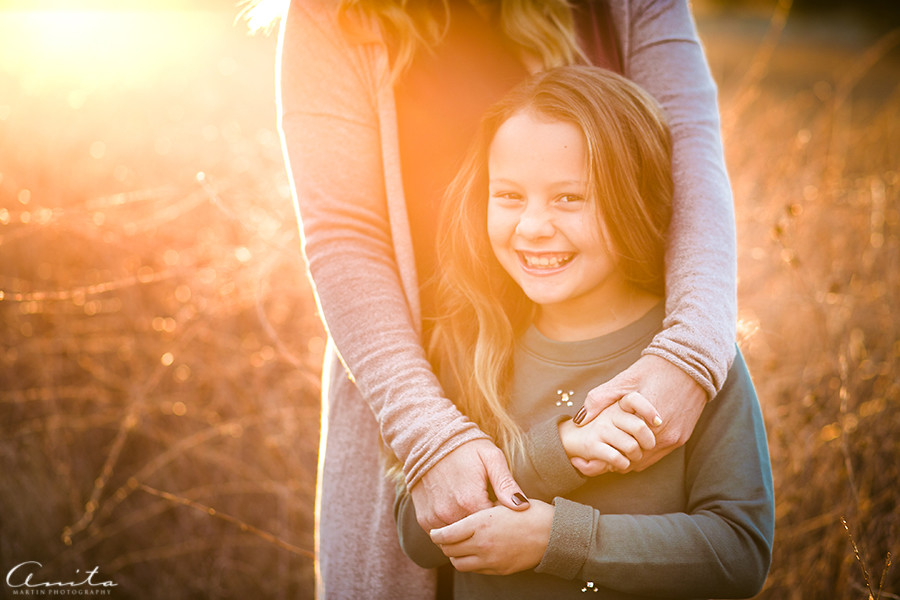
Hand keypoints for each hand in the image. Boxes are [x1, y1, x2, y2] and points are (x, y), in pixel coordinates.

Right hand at [410, 438, 528, 530]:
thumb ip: (507, 484)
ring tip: (471, 510)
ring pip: (458, 538)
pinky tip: (456, 512)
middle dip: (484, 527)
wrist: (429, 439)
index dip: (500, 518)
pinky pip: (442, 534)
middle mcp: (450, 514)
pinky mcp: (423, 520)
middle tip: (487, 507)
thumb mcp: (491, 458)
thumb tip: (523, 506)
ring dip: (466, 530)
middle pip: (476, 535)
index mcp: (470, 501)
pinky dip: (450, 529)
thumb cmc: (466, 447)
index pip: (494, 526)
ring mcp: (434, 518)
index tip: (500, 505)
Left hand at [429, 500, 553, 574]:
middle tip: (444, 537)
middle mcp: (482, 544)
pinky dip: (470, 562)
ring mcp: (490, 559)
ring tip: (459, 546)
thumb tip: (465, 509)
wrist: (553, 533)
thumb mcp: (504, 502)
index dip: (436, 534)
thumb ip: (481, 508)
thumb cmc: (530, 511)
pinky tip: (475, 552)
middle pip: (449, 551)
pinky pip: (475, 570)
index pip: (446, 535)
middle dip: (444, 545)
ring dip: (455, 556)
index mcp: (480, 523)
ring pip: (459, 564)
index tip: (435, 531)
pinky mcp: (499, 570)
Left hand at [573, 355, 706, 473]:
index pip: (619, 450)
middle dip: (618, 454)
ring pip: (647, 459)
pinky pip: (660, 453)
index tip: (597, 446)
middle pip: (633, 458)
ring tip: (619, 441)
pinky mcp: (683, 437)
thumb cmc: (654, 369)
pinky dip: (647, 450)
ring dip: (633, 454)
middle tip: (605, 446)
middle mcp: (662, 434)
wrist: (691, 364)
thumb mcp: (623, 381)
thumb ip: (599, 399)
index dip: (606, 451)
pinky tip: (636, 438)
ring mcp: (675, 438)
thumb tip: (578, 419)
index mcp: (644, 421)